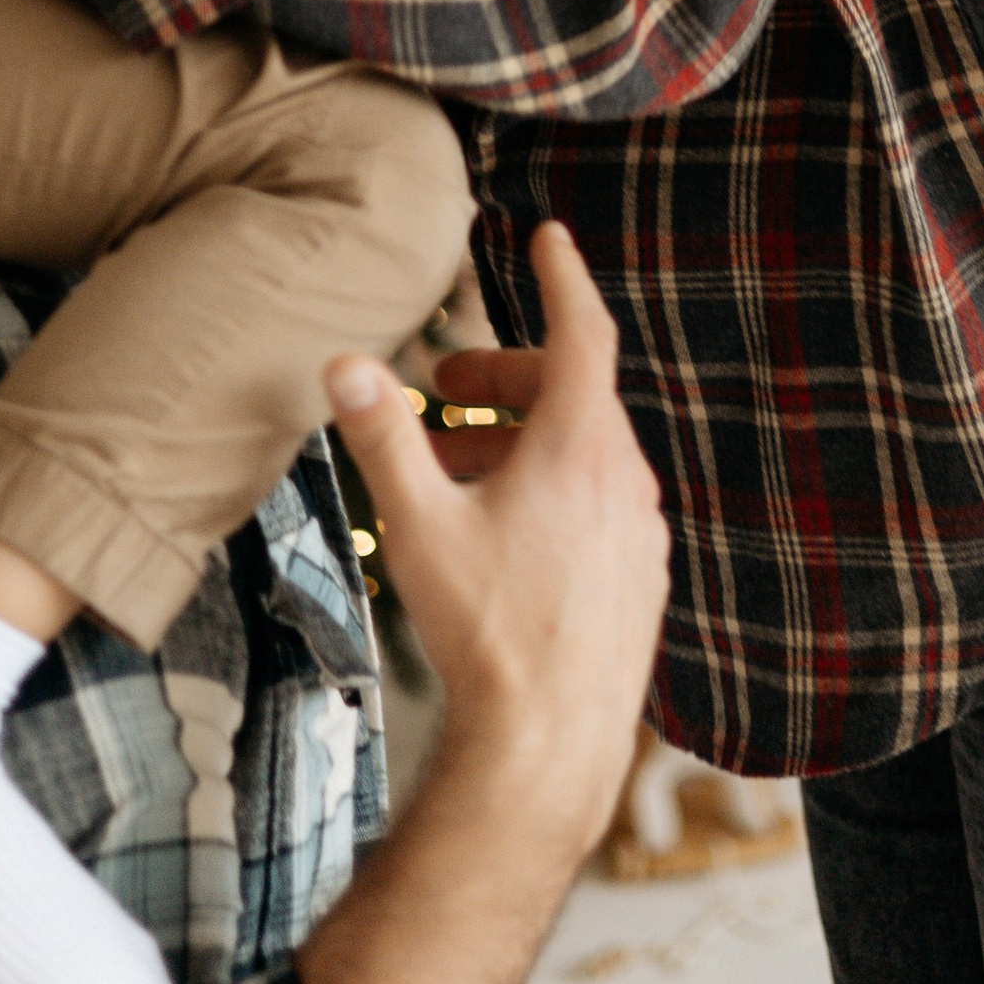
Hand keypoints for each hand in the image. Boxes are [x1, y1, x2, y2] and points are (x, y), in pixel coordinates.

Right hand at [328, 225, 666, 861]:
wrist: (551, 745)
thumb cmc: (487, 632)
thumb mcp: (418, 525)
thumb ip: (382, 436)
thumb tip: (342, 362)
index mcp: (580, 447)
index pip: (582, 330)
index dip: (562, 277)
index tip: (548, 237)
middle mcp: (625, 478)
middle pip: (571, 393)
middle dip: (504, 378)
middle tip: (442, 390)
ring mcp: (640, 531)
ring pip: (584, 453)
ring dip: (522, 440)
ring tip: (453, 469)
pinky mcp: (640, 576)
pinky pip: (599, 504)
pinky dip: (552, 489)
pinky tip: (500, 532)